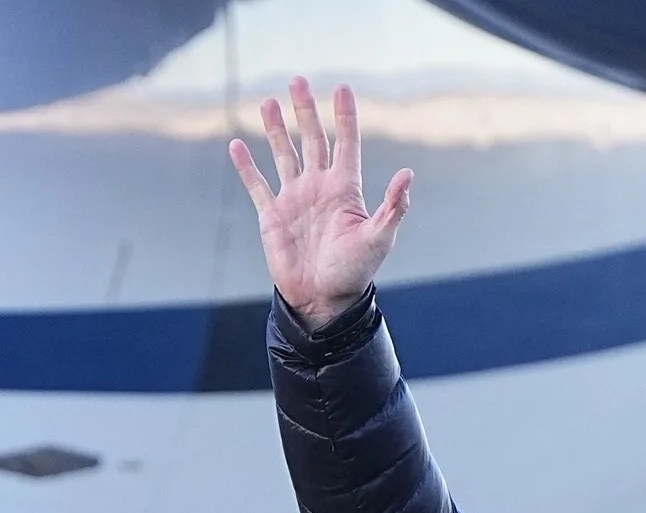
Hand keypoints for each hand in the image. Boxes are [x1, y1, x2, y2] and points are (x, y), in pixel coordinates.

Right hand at [228, 77, 411, 328]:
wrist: (323, 299)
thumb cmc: (356, 271)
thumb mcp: (379, 237)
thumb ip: (393, 206)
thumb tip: (408, 174)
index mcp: (346, 189)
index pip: (346, 143)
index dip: (345, 116)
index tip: (343, 88)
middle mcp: (319, 187)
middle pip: (313, 139)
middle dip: (305, 110)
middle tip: (298, 80)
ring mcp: (295, 198)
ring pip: (284, 153)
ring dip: (276, 128)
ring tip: (268, 101)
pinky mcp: (272, 214)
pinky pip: (257, 183)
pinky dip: (246, 165)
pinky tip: (237, 144)